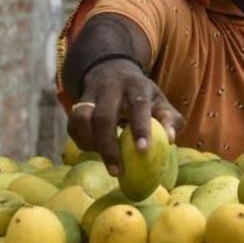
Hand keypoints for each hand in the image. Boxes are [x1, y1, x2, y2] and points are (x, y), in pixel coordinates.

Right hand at [67, 59, 183, 176]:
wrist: (112, 71)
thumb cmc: (142, 96)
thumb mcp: (160, 102)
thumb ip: (170, 119)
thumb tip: (170, 140)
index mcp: (136, 87)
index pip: (138, 106)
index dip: (140, 128)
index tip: (143, 150)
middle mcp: (111, 89)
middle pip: (103, 116)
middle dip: (109, 146)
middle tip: (117, 171)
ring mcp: (90, 95)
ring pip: (82, 119)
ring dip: (91, 143)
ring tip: (104, 160)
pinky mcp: (76, 105)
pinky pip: (72, 125)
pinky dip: (81, 142)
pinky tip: (94, 150)